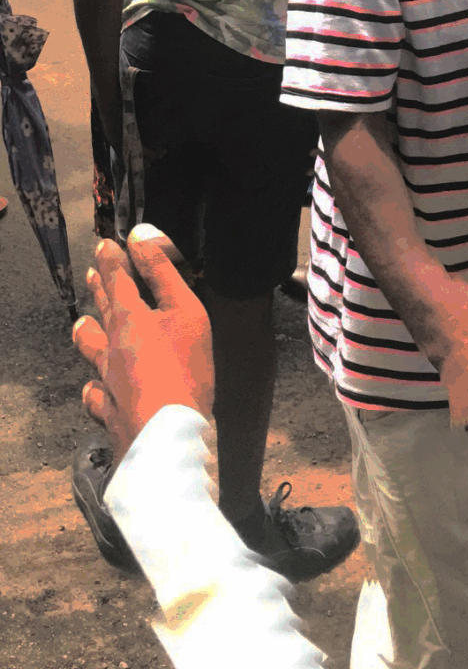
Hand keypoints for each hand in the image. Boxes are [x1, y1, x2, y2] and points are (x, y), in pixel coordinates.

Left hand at [71, 226, 214, 461]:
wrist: (167, 433)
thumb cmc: (184, 368)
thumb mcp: (185, 311)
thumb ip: (163, 273)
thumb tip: (140, 236)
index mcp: (129, 319)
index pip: (117, 281)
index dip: (113, 260)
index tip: (105, 243)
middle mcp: (111, 347)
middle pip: (103, 312)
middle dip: (100, 289)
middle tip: (92, 273)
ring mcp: (107, 381)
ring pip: (91, 352)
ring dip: (87, 334)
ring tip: (82, 324)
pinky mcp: (111, 411)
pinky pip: (96, 395)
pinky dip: (94, 387)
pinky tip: (94, 387)